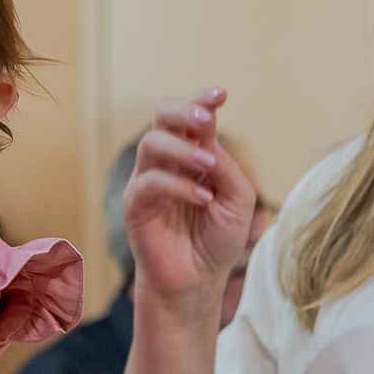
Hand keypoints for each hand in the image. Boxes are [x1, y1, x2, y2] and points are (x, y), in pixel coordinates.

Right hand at [123, 90, 258, 307]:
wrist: (198, 279)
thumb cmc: (218, 237)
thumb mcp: (238, 200)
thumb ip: (227, 168)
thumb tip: (209, 140)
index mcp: (194, 153)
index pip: (192, 116)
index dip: (202, 99)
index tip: (221, 94)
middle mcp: (168, 160)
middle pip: (163, 115)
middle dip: (184, 110)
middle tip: (206, 119)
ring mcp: (148, 179)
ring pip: (152, 142)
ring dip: (182, 148)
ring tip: (208, 165)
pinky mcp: (135, 204)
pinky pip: (149, 181)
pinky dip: (178, 184)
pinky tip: (202, 197)